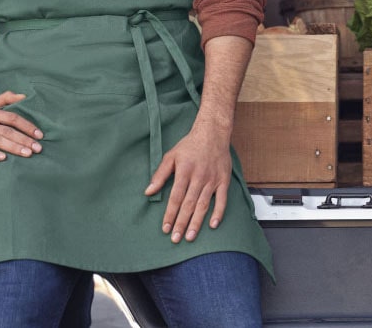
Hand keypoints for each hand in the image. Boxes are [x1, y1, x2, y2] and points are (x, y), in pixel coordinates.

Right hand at [0, 91, 42, 162]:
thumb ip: (5, 99)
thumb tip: (24, 95)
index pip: (12, 118)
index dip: (27, 126)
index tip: (39, 135)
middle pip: (6, 130)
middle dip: (24, 139)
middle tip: (38, 148)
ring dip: (13, 147)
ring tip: (27, 154)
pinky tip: (3, 158)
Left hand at [145, 124, 230, 242]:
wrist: (213, 133)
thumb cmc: (189, 146)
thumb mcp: (171, 156)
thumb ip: (160, 174)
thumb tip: (148, 192)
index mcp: (184, 171)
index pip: (175, 197)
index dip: (170, 214)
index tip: (165, 228)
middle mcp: (199, 177)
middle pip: (189, 204)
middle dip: (181, 222)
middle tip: (176, 239)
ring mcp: (212, 179)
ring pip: (203, 204)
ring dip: (196, 222)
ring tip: (190, 236)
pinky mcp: (224, 180)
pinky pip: (222, 199)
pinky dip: (218, 212)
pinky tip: (213, 225)